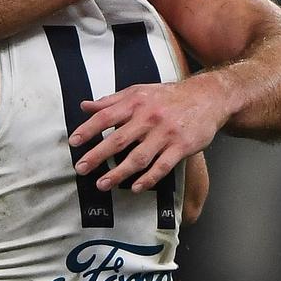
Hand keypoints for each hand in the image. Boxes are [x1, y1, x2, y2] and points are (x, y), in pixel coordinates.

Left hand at [68, 77, 230, 191]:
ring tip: (102, 184)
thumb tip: (85, 106)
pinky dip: (148, 179)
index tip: (73, 142)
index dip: (88, 130)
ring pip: (139, 157)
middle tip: (80, 168)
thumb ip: (111, 101)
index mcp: (135, 103)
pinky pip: (162, 166)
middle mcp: (149, 118)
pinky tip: (135, 188)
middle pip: (118, 140)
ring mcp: (166, 134)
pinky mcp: (182, 147)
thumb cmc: (168, 96)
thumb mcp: (139, 92)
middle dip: (97, 155)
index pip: (106, 116)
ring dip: (119, 173)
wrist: (207, 97)